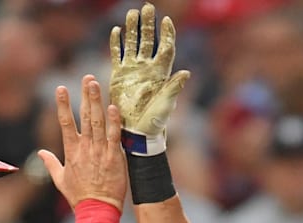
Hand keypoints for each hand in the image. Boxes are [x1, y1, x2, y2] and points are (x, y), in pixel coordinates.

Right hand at [39, 75, 125, 210]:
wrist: (97, 210)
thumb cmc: (79, 197)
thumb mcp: (60, 180)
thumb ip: (51, 164)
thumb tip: (41, 153)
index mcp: (71, 152)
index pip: (65, 123)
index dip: (62, 105)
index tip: (61, 89)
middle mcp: (85, 148)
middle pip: (84, 117)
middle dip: (85, 96)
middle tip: (87, 78)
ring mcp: (100, 152)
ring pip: (98, 122)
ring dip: (97, 102)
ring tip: (96, 84)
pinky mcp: (114, 157)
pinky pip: (114, 136)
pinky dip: (114, 121)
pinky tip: (114, 107)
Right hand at [109, 2, 189, 155]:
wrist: (136, 131)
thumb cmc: (155, 121)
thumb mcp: (166, 105)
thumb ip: (174, 88)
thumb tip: (186, 72)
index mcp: (161, 73)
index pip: (165, 47)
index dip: (166, 33)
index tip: (166, 20)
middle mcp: (147, 68)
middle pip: (149, 40)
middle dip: (148, 24)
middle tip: (147, 7)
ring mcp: (133, 70)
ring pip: (133, 44)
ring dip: (133, 29)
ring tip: (132, 13)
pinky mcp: (120, 75)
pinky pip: (118, 55)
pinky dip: (117, 43)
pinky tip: (116, 30)